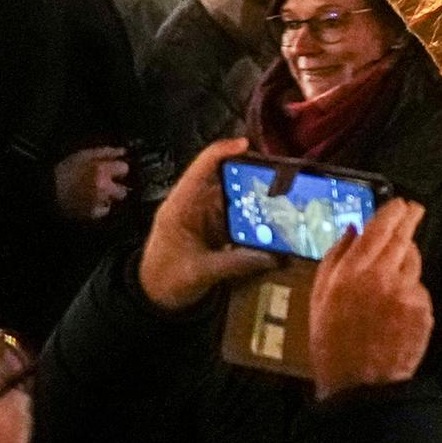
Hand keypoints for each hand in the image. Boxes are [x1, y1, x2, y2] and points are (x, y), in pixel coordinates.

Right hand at [53, 145, 130, 222]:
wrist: (47, 190)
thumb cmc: (65, 169)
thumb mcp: (84, 155)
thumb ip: (106, 152)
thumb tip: (124, 151)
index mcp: (101, 170)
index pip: (125, 169)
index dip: (118, 169)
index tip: (112, 170)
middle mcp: (103, 187)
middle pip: (123, 190)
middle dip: (115, 187)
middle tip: (104, 184)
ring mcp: (98, 202)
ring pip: (112, 200)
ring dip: (106, 197)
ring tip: (92, 192)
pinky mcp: (91, 214)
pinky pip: (103, 210)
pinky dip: (98, 207)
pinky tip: (88, 201)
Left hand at [136, 140, 278, 309]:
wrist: (154, 297)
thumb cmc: (165, 280)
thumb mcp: (199, 273)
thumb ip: (235, 263)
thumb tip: (273, 256)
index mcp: (181, 206)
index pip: (201, 169)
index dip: (223, 151)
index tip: (248, 145)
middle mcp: (194, 203)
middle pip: (223, 176)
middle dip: (251, 170)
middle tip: (282, 172)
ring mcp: (206, 214)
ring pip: (235, 192)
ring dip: (258, 191)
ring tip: (287, 190)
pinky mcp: (216, 226)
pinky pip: (239, 211)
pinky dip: (257, 211)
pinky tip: (277, 214)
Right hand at [307, 197, 431, 394]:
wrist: (359, 384)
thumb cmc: (332, 342)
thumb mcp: (319, 298)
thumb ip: (334, 259)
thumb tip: (352, 230)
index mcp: (352, 272)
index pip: (379, 227)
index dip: (393, 210)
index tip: (400, 202)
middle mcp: (382, 276)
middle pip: (404, 237)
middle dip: (409, 221)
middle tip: (413, 211)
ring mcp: (406, 292)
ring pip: (414, 262)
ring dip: (406, 262)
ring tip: (389, 284)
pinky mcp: (423, 309)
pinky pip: (419, 290)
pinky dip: (410, 293)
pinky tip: (395, 312)